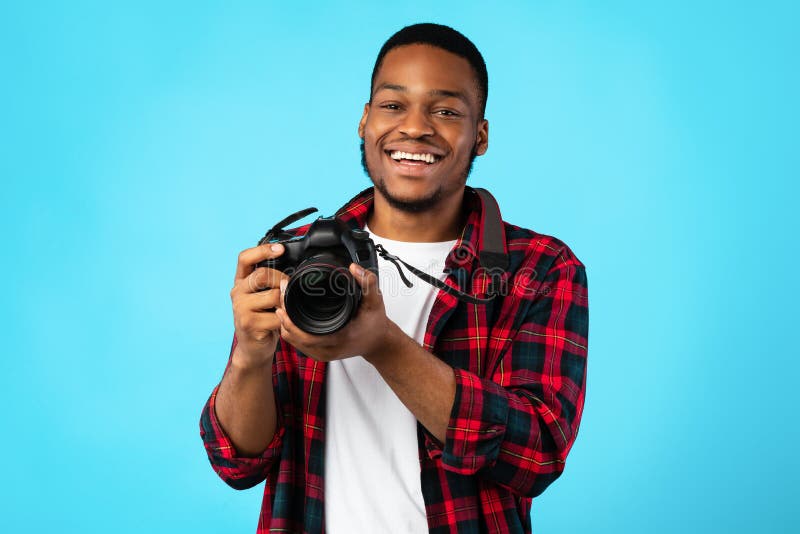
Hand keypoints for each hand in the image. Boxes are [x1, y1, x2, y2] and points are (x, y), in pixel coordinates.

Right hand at [230, 242, 289, 367]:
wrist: (253, 348)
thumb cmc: (262, 319)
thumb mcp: (263, 297)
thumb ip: (270, 283)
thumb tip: (293, 268)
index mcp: (240, 282)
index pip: (245, 258)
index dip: (262, 250)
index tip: (280, 249)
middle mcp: (237, 293)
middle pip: (262, 275)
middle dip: (282, 279)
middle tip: (289, 288)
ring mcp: (241, 308)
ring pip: (273, 295)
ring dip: (285, 302)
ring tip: (285, 309)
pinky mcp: (249, 324)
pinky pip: (276, 315)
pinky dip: (285, 319)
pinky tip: (282, 323)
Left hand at [275, 263, 392, 362]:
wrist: (378, 343)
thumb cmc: (375, 324)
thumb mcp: (375, 301)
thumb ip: (367, 283)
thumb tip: (354, 267)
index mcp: (339, 338)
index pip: (304, 333)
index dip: (290, 316)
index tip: (285, 296)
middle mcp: (328, 349)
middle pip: (293, 335)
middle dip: (284, 315)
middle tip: (281, 295)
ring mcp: (322, 354)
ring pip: (293, 340)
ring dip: (284, 322)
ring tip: (283, 302)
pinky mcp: (319, 354)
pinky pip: (297, 343)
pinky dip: (290, 330)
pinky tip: (289, 316)